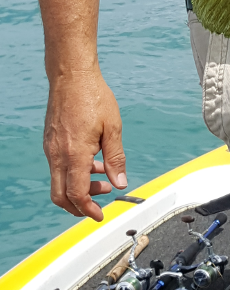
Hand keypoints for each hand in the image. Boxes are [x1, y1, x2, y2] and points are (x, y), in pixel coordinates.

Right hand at [44, 69, 126, 220]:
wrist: (71, 74)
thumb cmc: (93, 95)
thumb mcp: (113, 127)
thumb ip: (116, 158)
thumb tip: (120, 183)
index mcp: (75, 154)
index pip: (77, 195)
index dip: (88, 210)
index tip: (99, 214)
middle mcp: (57, 154)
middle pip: (61, 197)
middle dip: (79, 206)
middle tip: (99, 202)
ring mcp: (50, 148)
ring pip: (58, 182)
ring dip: (78, 187)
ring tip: (102, 175)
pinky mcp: (49, 141)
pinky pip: (57, 166)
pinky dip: (73, 172)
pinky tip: (92, 159)